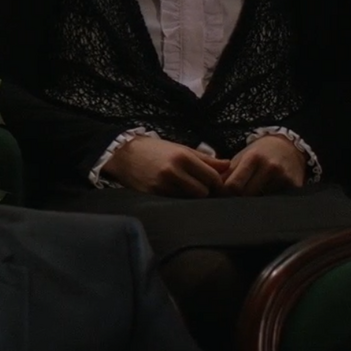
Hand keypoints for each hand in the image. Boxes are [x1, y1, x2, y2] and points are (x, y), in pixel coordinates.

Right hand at [101, 136, 229, 197]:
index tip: (216, 184)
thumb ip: (205, 158)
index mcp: (182, 157)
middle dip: (204, 191)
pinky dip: (178, 199)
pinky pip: (174, 202)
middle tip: (200, 187)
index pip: (212, 177)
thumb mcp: (180, 148)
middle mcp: (173, 171)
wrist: (123, 154)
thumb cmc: (154, 150)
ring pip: (190, 199)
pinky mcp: (153, 195)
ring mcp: (162, 185)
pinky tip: (173, 192)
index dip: (217, 182)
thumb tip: (228, 165)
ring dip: (191, 196)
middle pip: (203, 192)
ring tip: (186, 189)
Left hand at [221, 135, 307, 196]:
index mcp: (253, 158)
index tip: (223, 194)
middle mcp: (270, 167)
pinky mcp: (294, 186)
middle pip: (247, 195)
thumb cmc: (260, 153)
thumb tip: (212, 190)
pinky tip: (267, 194)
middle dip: (238, 198)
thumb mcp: (242, 157)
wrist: (289, 147)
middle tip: (234, 197)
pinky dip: (268, 201)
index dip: (226, 192)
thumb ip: (227, 173)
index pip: (234, 185)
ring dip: (254, 201)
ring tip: (252, 193)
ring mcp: (283, 177)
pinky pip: (276, 200)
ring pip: (261, 200)